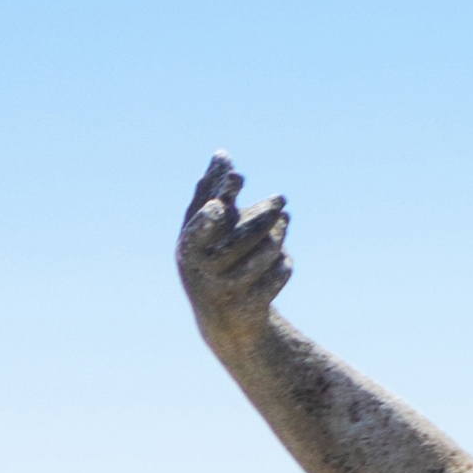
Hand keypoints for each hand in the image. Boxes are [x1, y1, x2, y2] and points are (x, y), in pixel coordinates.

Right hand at [178, 158, 292, 337]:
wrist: (223, 318)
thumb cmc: (213, 259)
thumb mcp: (208, 228)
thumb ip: (213, 191)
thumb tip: (221, 155)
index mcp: (189, 246)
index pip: (199, 228)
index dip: (210, 214)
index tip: (225, 198)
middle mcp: (202, 271)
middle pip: (244, 234)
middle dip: (265, 214)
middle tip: (281, 199)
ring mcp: (225, 290)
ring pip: (268, 251)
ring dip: (277, 238)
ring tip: (277, 235)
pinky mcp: (249, 307)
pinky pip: (280, 272)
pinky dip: (283, 265)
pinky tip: (276, 266)